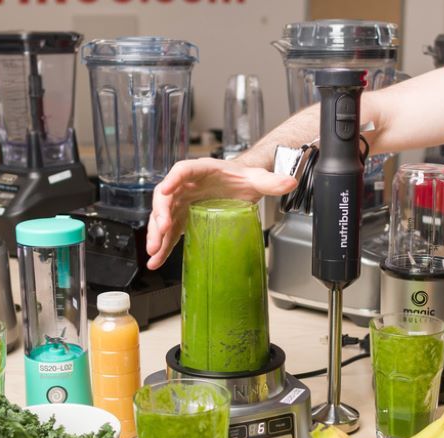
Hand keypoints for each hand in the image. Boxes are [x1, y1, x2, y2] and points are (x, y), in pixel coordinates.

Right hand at [146, 158, 296, 269]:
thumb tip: (289, 182)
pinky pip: (168, 233)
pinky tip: (156, 261)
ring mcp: (181, 203)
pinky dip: (162, 246)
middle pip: (166, 197)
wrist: (238, 185)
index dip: (172, 180)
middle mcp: (186, 186)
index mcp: (202, 170)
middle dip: (160, 214)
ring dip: (156, 234)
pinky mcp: (181, 219)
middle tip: (162, 231)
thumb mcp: (257, 178)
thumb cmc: (241, 178)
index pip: (183, 170)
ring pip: (162, 217)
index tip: (165, 190)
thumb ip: (272, 180)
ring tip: (154, 252)